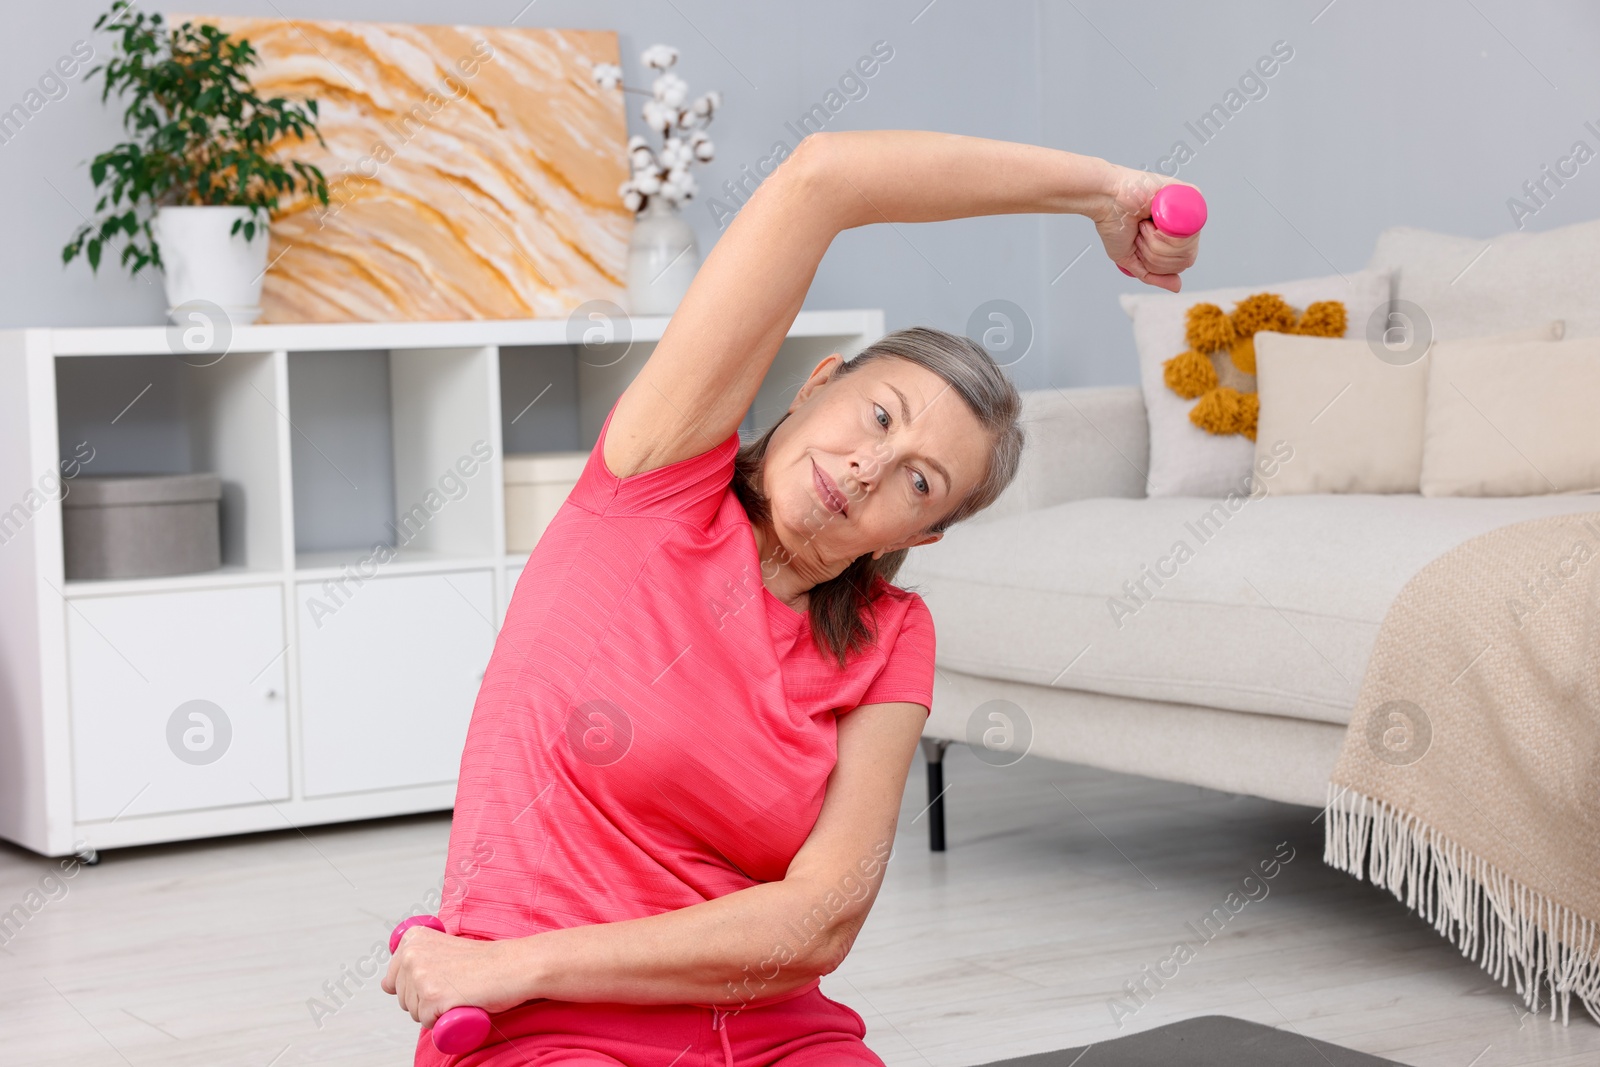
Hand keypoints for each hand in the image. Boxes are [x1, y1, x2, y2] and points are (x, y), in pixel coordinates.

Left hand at [381, 925, 527, 1028]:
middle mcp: (412, 955)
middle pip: (403, 998)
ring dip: (434, 1011)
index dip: (415, 987)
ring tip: (458, 992)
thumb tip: (385, 984)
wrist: (512, 967)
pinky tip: (459, 1003)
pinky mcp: (432, 997)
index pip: (392, 980)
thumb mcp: (441, 949)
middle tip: (454, 986)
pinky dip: (443, 1021)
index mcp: (412, 939)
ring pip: (414, 1012)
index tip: (438, 979)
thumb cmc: (483, 961)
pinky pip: (427, 1023)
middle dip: (424, 1000)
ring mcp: (420, 976)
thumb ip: (416, 958)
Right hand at [1093, 164, 1200, 291]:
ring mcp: (1189, 209)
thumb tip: (1178, 287)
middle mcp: (1184, 224)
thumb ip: (1153, 275)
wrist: (1107, 200)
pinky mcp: (1191, 193)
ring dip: (1157, 243)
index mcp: (1174, 237)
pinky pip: (1191, 228)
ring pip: (1188, 247)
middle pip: (1187, 258)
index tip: (1140, 246)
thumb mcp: (1131, 259)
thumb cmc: (1114, 223)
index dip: (1160, 263)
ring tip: (1144, 224)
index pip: (1183, 262)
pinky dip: (1166, 233)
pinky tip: (1153, 219)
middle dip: (1156, 253)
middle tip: (1141, 233)